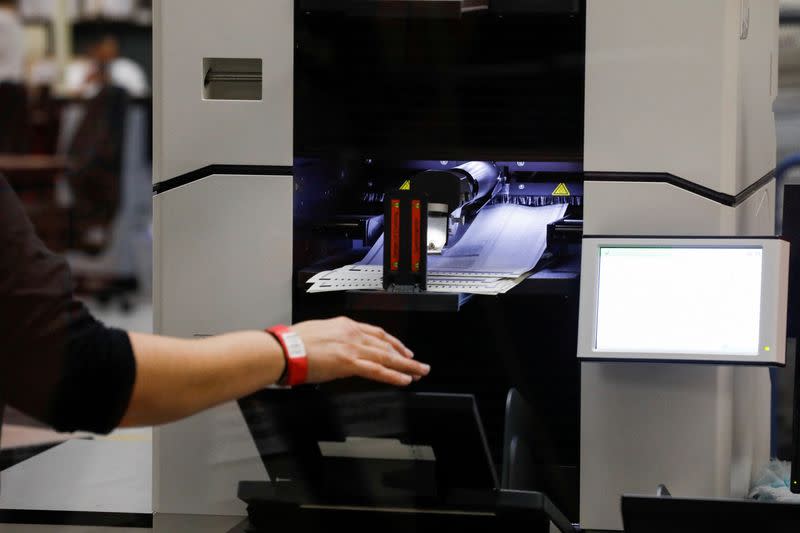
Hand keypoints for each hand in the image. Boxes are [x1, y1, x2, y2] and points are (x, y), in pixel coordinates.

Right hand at [291, 317, 429, 385]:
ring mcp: (353, 348)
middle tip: (418, 363)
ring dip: (407, 366)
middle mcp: (353, 334)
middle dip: (405, 356)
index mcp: (345, 325)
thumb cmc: (294, 343)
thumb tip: (338, 349)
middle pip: (386, 345)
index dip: (393, 343)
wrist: (285, 349)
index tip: (402, 350)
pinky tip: (404, 380)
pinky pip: (378, 370)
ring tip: (419, 372)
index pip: (377, 333)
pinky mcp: (350, 363)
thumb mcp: (319, 332)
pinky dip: (394, 375)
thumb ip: (334, 339)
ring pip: (387, 357)